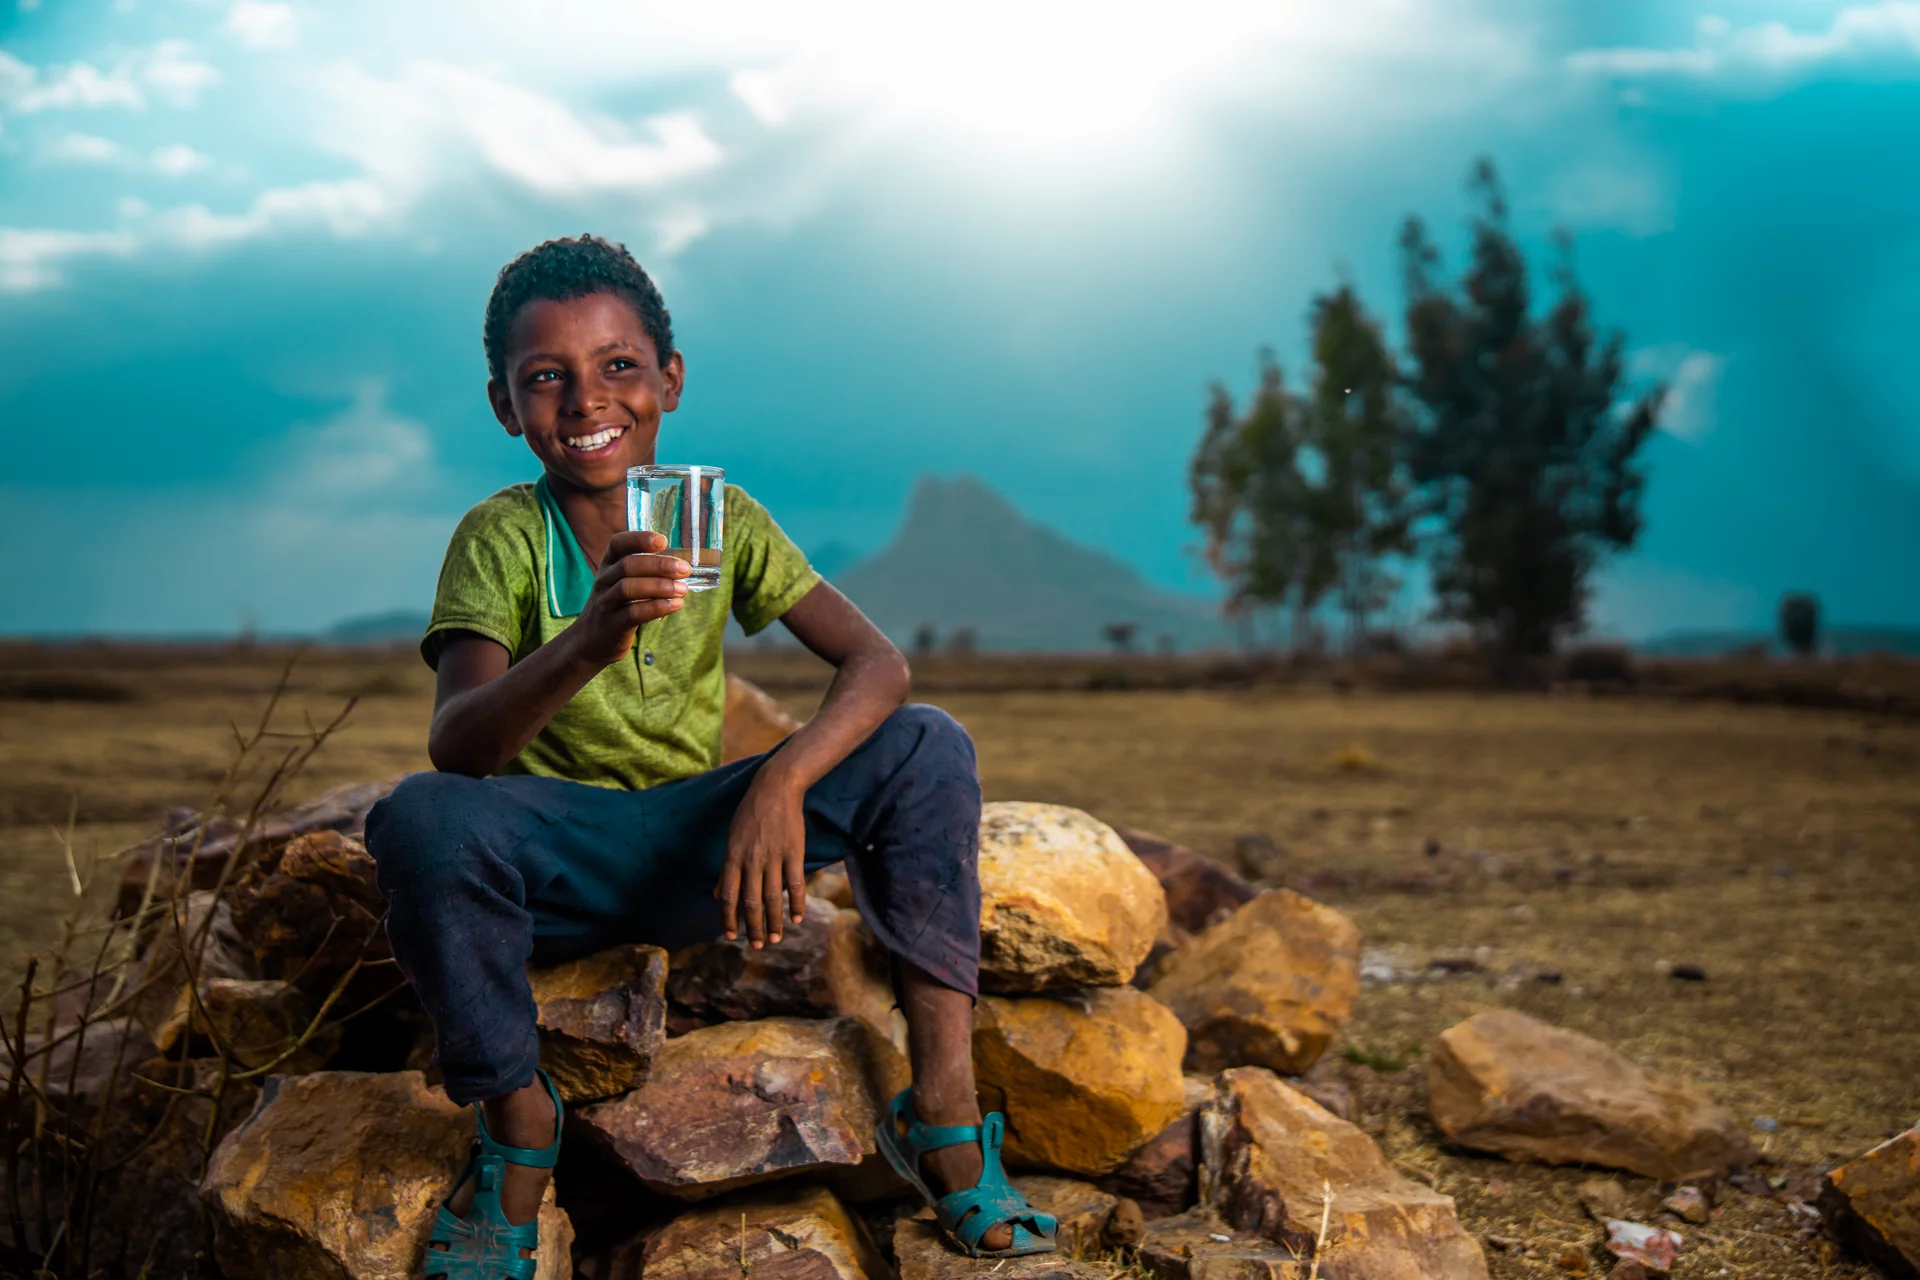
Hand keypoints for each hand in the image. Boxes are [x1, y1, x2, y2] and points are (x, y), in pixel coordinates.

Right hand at [569, 530, 689, 666]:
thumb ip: (645, 571)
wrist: (590, 641)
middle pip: (628, 565)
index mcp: (608, 565)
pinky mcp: (613, 625)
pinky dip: (657, 607)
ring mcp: (606, 603)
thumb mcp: (622, 583)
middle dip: (659, 565)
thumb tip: (683, 565)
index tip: (663, 541)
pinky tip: (676, 605)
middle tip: (684, 569)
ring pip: (629, 588)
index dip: (639, 539)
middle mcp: (604, 581)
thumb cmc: (616, 606)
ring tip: (683, 589)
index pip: (618, 544)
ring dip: (660, 586)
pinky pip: (634, 613)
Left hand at [716, 770, 807, 947]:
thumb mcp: (731, 840)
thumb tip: (718, 895)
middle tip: (758, 945)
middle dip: (753, 928)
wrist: (775, 789)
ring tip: (776, 939)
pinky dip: (796, 903)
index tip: (732, 937)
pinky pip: (795, 883)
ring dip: (774, 922)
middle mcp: (751, 860)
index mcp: (732, 857)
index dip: (729, 919)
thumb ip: (726, 870)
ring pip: (772, 897)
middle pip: (751, 902)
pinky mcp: (794, 852)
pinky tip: (796, 918)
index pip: (728, 896)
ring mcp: (774, 857)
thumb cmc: (749, 814)